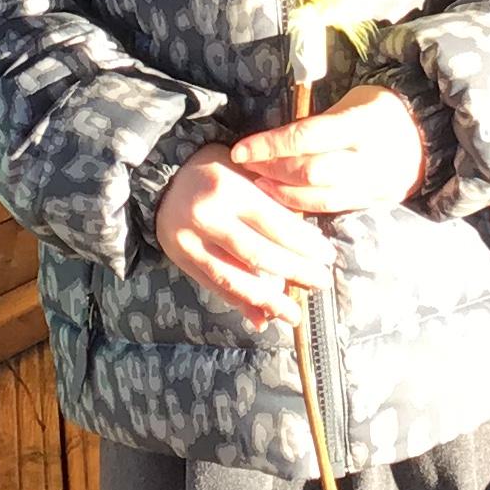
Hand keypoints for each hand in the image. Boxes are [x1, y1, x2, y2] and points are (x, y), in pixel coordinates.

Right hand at [156, 147, 335, 324]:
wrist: (161, 177)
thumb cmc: (214, 171)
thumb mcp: (244, 171)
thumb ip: (271, 201)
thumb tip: (307, 241)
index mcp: (230, 189)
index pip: (275, 223)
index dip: (305, 244)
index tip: (327, 256)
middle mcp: (209, 216)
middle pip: (259, 254)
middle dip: (295, 273)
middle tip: (321, 282)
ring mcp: (192, 241)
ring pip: (235, 278)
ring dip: (269, 301)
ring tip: (295, 314)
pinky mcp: (182, 259)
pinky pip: (214, 287)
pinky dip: (240, 305)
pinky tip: (262, 317)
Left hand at [226, 87, 427, 216]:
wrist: (430, 135)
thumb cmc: (382, 109)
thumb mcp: (353, 101)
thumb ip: (319, 123)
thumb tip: (273, 139)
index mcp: (363, 123)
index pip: (307, 136)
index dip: (270, 145)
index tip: (240, 149)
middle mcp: (369, 158)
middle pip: (310, 172)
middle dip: (272, 170)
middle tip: (245, 165)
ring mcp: (374, 185)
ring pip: (320, 198)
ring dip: (283, 193)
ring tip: (258, 184)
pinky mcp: (374, 202)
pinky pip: (333, 209)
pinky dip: (303, 206)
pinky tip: (283, 198)